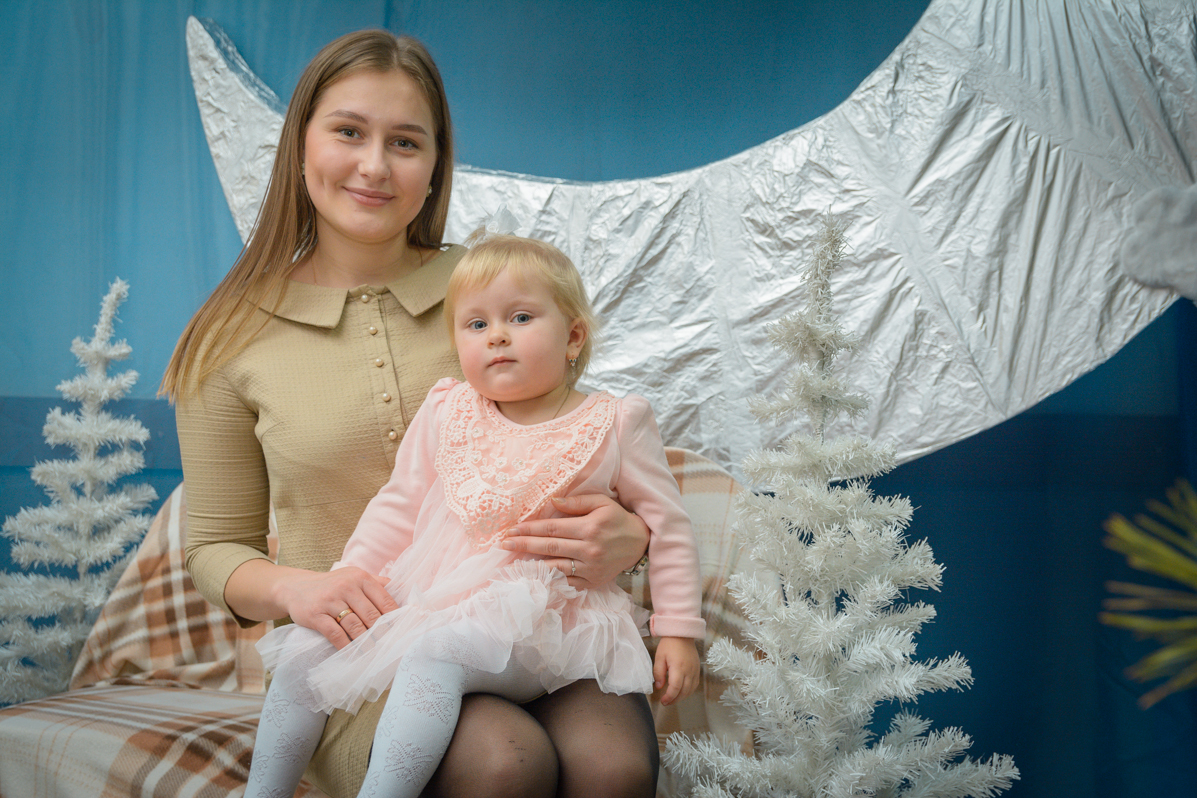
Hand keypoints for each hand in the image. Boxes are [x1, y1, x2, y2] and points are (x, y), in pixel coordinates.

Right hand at [272, 565, 397, 649]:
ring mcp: (330, 600)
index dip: (394, 617)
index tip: (401, 630)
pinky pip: (335, 634)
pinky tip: (351, 653)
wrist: (295, 588)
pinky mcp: (315, 615)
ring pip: (355, 625)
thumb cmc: (332, 585)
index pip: (384, 599)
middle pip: (371, 614)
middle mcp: (346, 586)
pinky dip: (345, 645)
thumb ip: (377, 583)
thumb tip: (404, 591)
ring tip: (373, 652)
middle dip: (381, 632)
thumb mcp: (353, 577)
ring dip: (365, 641)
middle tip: (389, 646)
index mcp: (360, 577)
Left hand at [501, 494, 649, 587]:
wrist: (640, 543)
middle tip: (504, 544)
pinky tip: (535, 576)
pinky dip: (550, 580)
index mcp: (589, 527)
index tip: (512, 530)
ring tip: (513, 561)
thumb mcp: (602, 503)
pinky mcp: (593, 581)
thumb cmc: (617, 519)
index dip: (530, 529)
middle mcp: (589, 549)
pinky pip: (567, 582)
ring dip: (532, 564)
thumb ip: (577, 502)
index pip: (552, 528)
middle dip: (524, 545)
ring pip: (555, 567)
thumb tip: (552, 501)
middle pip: (549, 547)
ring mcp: (590, 568)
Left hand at [653, 637, 699, 705]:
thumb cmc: (669, 644)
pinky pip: (695, 684)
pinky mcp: (698, 669)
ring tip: (673, 699)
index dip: (669, 697)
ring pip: (691, 690)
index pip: (675, 688)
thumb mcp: (660, 657)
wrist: (682, 633)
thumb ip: (658, 673)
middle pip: (684, 691)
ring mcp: (695, 670)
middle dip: (675, 700)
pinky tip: (682, 692)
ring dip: (682, 697)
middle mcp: (689, 670)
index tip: (663, 701)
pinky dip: (689, 691)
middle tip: (666, 702)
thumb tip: (659, 687)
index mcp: (678, 667)